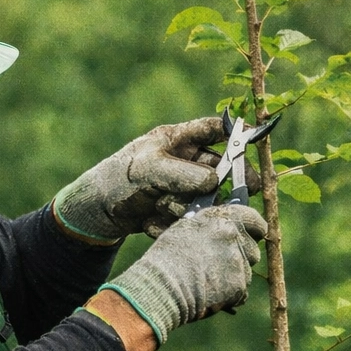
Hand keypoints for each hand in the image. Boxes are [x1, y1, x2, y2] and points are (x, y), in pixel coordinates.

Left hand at [54, 118, 235, 241]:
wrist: (95, 214)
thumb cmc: (117, 179)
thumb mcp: (148, 170)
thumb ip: (183, 173)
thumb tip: (215, 181)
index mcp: (175, 140)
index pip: (211, 129)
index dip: (234, 131)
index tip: (254, 138)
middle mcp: (183, 161)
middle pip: (219, 166)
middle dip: (230, 179)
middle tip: (252, 188)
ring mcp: (182, 186)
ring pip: (206, 195)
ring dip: (187, 205)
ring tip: (160, 207)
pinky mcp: (178, 210)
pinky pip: (191, 215)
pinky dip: (173, 221)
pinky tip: (150, 221)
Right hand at [104, 205, 266, 339]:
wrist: (161, 287)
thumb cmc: (166, 258)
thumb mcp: (186, 230)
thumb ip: (210, 226)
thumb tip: (222, 227)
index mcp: (222, 219)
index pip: (254, 219)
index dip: (256, 229)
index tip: (256, 234)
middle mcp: (234, 237)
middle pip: (253, 249)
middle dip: (242, 257)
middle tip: (220, 265)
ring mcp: (238, 262)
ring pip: (247, 271)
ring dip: (235, 277)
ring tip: (209, 280)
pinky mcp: (239, 285)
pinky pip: (242, 292)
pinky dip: (231, 295)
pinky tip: (211, 293)